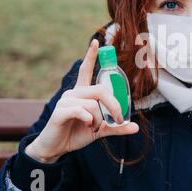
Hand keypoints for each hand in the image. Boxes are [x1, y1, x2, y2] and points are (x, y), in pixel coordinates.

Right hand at [26, 39, 138, 163]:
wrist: (56, 148)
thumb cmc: (76, 134)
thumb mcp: (100, 130)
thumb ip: (116, 127)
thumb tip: (135, 127)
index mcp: (82, 94)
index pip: (85, 70)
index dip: (90, 56)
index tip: (96, 42)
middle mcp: (73, 94)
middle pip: (99, 90)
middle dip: (113, 105)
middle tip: (117, 119)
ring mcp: (65, 101)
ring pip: (92, 103)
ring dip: (99, 118)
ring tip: (94, 127)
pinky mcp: (60, 112)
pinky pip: (82, 110)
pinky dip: (90, 120)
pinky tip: (87, 126)